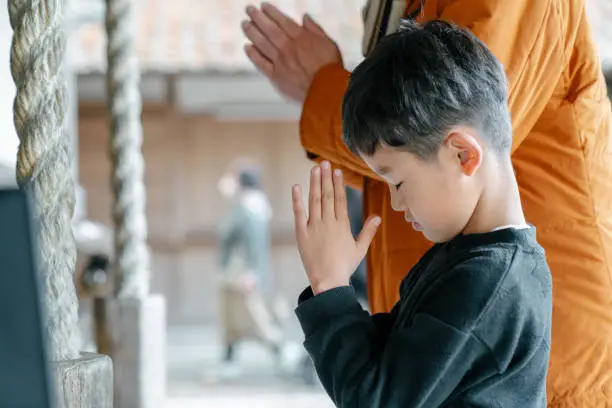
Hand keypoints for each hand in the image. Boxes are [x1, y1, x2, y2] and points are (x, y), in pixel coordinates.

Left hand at [242, 2, 342, 103]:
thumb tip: (305, 17)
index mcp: (300, 38)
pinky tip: (247, 47)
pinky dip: (253, 55)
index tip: (263, 6)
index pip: (282, 22)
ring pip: (262, 44)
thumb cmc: (330, 67)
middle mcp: (287, 47)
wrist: (325, 89)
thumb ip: (315, 29)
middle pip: (269, 30)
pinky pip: (261, 63)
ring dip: (252, 33)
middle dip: (258, 18)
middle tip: (249, 10)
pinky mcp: (276, 76)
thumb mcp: (328, 42)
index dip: (271, 13)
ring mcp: (280, 62)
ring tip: (245, 24)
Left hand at [292, 161, 380, 294]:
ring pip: (314, 200)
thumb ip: (368, 231)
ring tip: (314, 169)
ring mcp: (314, 227)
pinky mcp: (302, 233)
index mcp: (342, 225)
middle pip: (327, 195)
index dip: (338, 183)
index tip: (337, 171)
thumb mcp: (360, 248)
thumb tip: (377, 216)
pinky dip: (297, 199)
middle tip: (324, 162)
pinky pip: (299, 213)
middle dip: (326, 177)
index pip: (340, 199)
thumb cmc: (345, 266)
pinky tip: (297, 187)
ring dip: (314, 183)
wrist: (328, 281)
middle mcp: (328, 222)